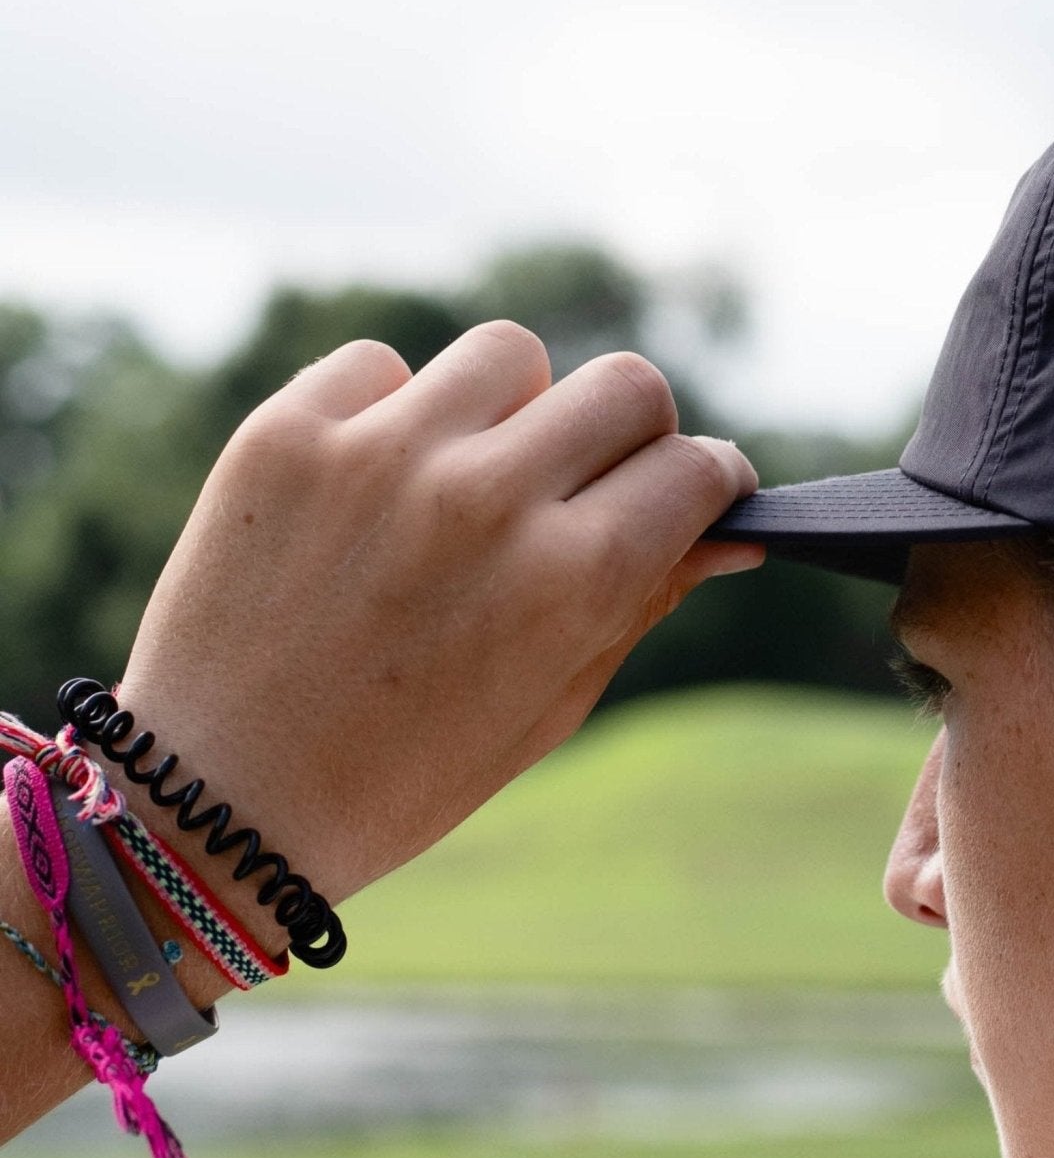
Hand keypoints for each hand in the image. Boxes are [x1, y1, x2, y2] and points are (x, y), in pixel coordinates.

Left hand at [113, 322, 761, 917]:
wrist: (217, 803)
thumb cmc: (406, 774)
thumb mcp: (553, 703)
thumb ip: (643, 600)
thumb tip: (731, 532)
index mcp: (571, 579)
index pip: (695, 467)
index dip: (710, 481)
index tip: (693, 495)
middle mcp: (486, 497)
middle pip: (625, 385)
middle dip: (632, 434)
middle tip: (592, 483)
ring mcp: (380, 453)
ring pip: (509, 354)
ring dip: (512, 408)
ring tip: (469, 478)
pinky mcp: (286, 432)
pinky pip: (381, 365)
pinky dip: (392, 413)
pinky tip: (372, 487)